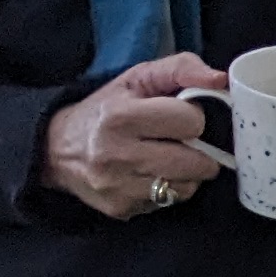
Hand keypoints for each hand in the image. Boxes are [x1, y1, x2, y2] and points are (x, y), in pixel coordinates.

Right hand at [37, 53, 231, 220]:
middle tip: (182, 142)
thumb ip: (181, 68)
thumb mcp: (138, 78)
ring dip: (187, 173)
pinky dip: (169, 189)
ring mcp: (117, 186)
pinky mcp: (119, 208)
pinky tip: (151, 174)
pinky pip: (168, 202)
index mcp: (121, 117)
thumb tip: (219, 79)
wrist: (56, 148)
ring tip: (168, 158)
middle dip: (198, 151)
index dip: (192, 118)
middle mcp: (116, 154)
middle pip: (195, 162)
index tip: (179, 118)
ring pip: (186, 187)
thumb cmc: (106, 109)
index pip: (191, 122)